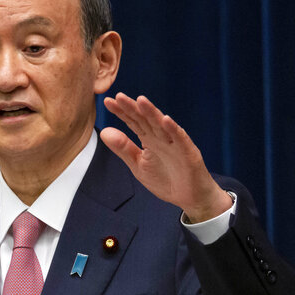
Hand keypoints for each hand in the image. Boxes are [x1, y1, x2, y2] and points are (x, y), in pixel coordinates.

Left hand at [100, 93, 231, 222]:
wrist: (190, 197)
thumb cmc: (165, 179)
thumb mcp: (138, 165)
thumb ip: (123, 149)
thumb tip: (104, 132)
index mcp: (149, 139)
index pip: (134, 122)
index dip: (122, 112)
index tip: (108, 102)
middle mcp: (161, 137)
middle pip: (146, 119)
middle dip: (133, 108)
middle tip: (119, 97)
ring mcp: (175, 143)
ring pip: (162, 125)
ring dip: (152, 113)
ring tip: (140, 100)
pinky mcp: (188, 153)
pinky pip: (180, 139)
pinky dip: (173, 129)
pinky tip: (165, 120)